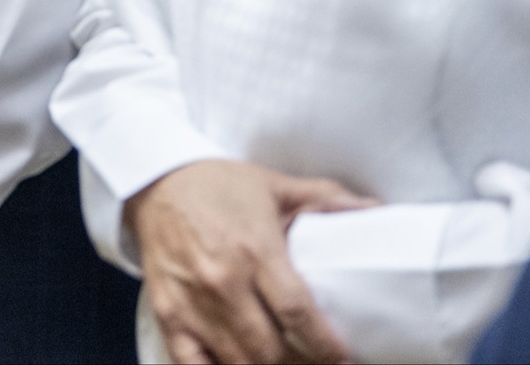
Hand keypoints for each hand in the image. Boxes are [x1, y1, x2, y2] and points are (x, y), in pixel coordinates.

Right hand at [125, 159, 373, 364]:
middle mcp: (223, 283)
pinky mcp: (169, 315)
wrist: (155, 183)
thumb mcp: (276, 185)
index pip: (297, 313)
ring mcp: (192, 304)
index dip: (326, 346)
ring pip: (238, 363)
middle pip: (271, 351)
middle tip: (319, 364)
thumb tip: (374, 210)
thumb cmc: (217, 185)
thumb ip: (327, 200)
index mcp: (255, 251)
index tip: (344, 358)